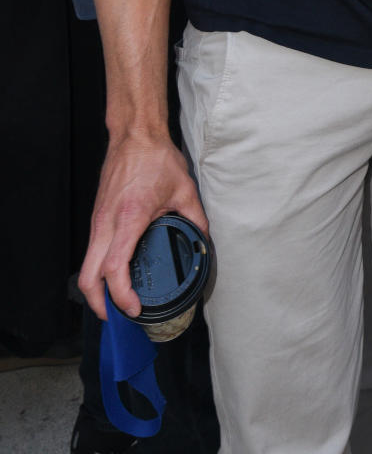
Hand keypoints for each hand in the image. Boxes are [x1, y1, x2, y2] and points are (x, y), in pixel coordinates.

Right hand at [78, 132, 207, 319]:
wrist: (134, 135)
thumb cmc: (156, 158)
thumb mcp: (184, 189)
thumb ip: (196, 218)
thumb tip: (203, 240)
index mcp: (129, 218)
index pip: (114, 268)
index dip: (121, 295)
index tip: (134, 308)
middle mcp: (106, 223)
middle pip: (88, 277)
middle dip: (99, 304)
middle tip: (119, 318)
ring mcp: (98, 221)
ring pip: (85, 266)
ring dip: (96, 290)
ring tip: (117, 303)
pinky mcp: (97, 218)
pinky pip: (91, 252)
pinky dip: (97, 271)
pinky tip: (114, 276)